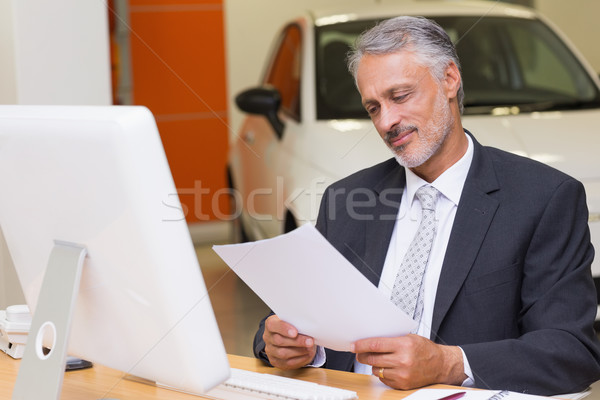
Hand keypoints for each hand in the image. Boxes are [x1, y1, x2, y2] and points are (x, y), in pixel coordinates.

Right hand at [263, 315, 316, 369]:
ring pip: (282, 353)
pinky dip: (299, 359)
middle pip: (279, 341)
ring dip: (299, 351)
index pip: (272, 325)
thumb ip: (297, 323)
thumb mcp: (294, 321)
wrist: (289, 337)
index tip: (295, 332)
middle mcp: (268, 337)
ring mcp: (270, 350)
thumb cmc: (293, 326)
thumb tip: (308, 328)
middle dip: (297, 342)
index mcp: (271, 324)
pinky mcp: (275, 361)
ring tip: (310, 348)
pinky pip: (287, 363)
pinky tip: (307, 355)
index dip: (284, 329)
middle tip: (310, 341)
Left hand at [351, 334, 465, 389]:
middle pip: (373, 358)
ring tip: (379, 359)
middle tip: (359, 353)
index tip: (353, 346)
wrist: (440, 365)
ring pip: (376, 369)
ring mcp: (402, 374)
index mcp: (403, 345)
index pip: (375, 345)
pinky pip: (384, 379)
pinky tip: (389, 368)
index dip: (361, 345)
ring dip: (374, 364)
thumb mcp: (409, 338)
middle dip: (363, 355)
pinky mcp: (402, 384)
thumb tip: (370, 340)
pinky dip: (383, 373)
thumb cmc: (425, 349)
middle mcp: (403, 360)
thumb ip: (391, 339)